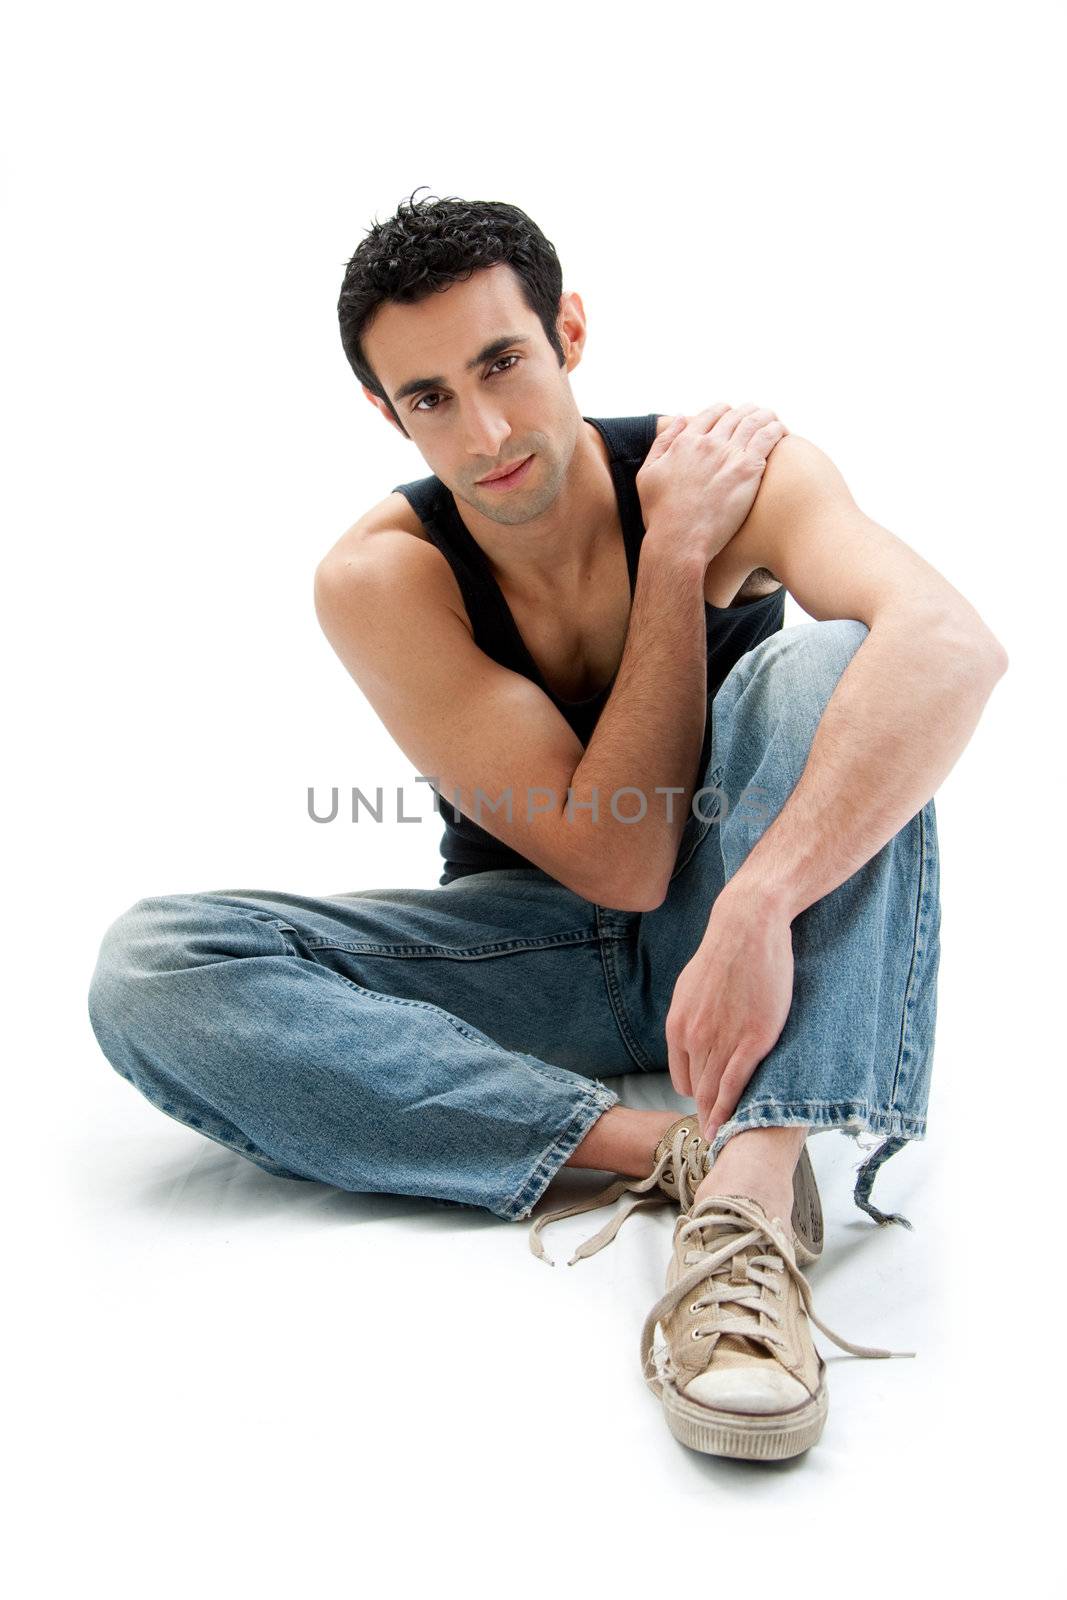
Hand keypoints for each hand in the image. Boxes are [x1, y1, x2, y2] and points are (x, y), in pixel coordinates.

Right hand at [636, 402, 788, 565]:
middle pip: (735, 415)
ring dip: (765, 416)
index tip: (731, 414)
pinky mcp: (748, 469)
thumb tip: (679, 418)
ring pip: (754, 421)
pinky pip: (768, 438)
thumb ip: (663, 442)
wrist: (680, 540)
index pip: (711, 414)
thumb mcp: (647, 473)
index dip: (723, 411)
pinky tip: (782, 432)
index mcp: (686, 441)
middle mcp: (708, 442)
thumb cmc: (661, 515)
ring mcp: (729, 454)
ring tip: (773, 419)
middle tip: (757, 414)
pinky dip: (777, 430)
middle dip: (747, 411)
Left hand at [664, 887, 794, 1139]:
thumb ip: (691, 1018)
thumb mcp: (691, 989)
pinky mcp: (753, 1040)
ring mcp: (723, 1040)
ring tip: (723, 1139)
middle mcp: (694, 1037)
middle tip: (713, 1138)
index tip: (704, 1110)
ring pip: (714, 1092)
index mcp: (677, 1026)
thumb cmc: (724, 954)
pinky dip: (731, 1109)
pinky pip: (735, 1085)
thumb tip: (694, 1037)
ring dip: (717, 1118)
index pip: (681, 1077)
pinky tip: (731, 1126)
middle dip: (705, 1114)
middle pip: (697, 1090)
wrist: (747, 929)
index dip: (695, 1096)